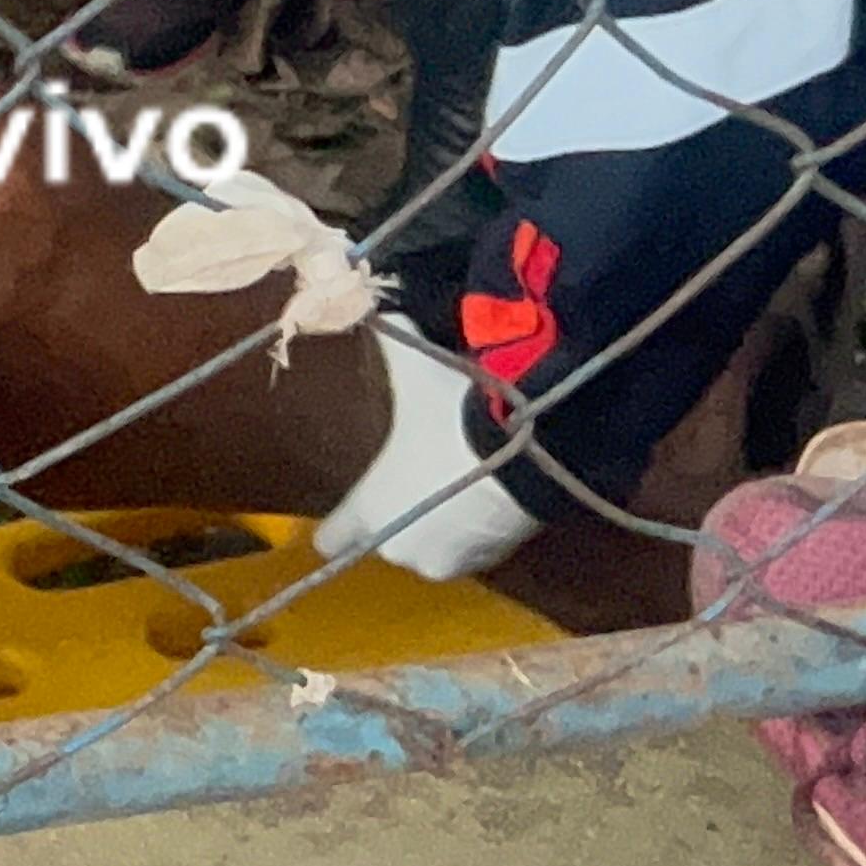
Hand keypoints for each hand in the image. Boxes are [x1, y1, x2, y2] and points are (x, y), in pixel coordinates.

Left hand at [313, 316, 541, 578]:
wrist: (533, 453)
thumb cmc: (454, 415)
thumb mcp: (417, 373)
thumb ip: (391, 345)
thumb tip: (371, 303)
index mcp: (369, 508)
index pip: (333, 537)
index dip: (338, 525)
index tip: (340, 518)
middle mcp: (400, 547)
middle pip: (386, 538)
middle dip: (399, 514)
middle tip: (418, 479)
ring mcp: (448, 561)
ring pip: (432, 544)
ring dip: (439, 522)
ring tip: (455, 482)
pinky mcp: (491, 562)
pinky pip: (471, 547)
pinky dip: (474, 527)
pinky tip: (484, 494)